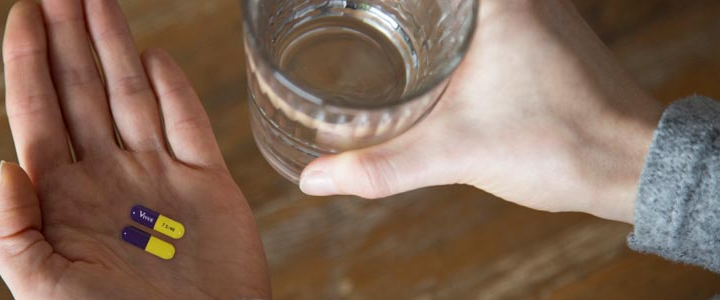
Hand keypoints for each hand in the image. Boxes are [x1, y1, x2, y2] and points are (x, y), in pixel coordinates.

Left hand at [0, 1, 269, 298]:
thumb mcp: (43, 292)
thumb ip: (13, 230)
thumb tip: (6, 165)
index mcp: (64, 200)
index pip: (39, 113)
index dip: (29, 61)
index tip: (25, 13)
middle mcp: (109, 178)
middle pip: (83, 91)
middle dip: (70, 37)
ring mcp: (158, 177)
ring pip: (131, 95)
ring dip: (115, 46)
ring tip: (100, 0)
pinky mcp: (207, 184)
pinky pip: (186, 124)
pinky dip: (172, 89)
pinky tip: (154, 56)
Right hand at [299, 0, 663, 223]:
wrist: (628, 164)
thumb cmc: (559, 146)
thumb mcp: (454, 153)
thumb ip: (381, 165)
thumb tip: (316, 178)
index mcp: (495, 1)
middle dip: (395, 5)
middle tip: (348, 13)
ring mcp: (536, 8)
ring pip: (467, 2)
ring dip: (427, 11)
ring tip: (377, 23)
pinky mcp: (545, 31)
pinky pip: (488, 13)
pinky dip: (453, 23)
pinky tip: (428, 47)